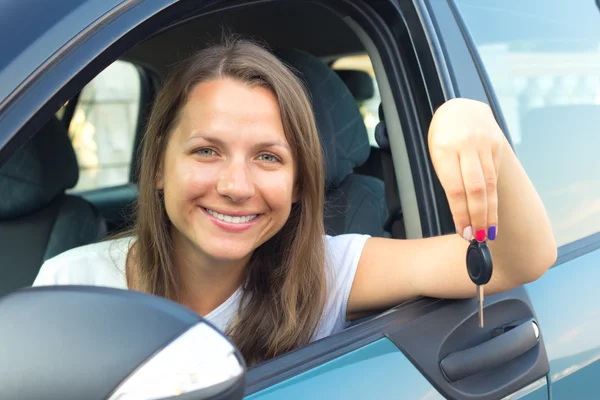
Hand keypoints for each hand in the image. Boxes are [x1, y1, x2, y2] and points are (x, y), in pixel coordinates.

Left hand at [428, 98, 504, 241]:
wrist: (462, 108)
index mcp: (444, 149)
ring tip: (489, 231)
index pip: (454, 188)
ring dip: (490, 211)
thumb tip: (459, 211)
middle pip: (476, 189)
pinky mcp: (497, 145)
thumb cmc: (443, 137)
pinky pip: (495, 175)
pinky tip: (492, 211)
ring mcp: (484, 144)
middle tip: (480, 238)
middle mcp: (466, 146)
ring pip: (489, 184)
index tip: (464, 232)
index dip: (460, 214)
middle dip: (478, 217)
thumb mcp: (436, 152)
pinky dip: (494, 196)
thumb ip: (447, 176)